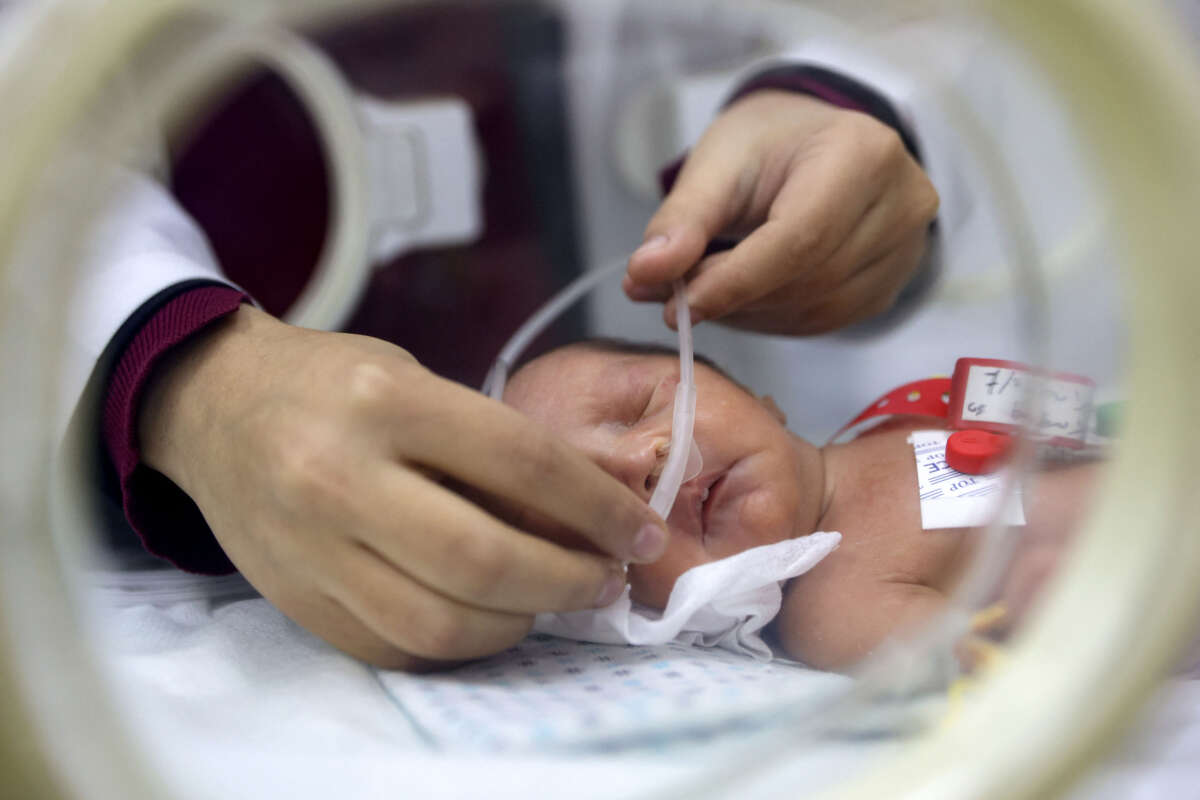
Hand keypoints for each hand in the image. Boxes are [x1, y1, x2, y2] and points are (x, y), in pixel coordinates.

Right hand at [139, 306, 667, 669]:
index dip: (599, 506)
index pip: (522, 462)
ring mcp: (312, 547)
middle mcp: (342, 478)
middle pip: (486, 561)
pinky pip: (396, 648)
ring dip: (521, 622)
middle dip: (570, 580)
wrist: (214, 405)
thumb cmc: (332, 382)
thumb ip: (490, 444)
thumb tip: (587, 511)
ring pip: (442, 622)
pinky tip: (489, 619)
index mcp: (388, 402)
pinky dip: (460, 644)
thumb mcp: (415, 380)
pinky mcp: (296, 599)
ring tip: (552, 599)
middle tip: (607, 578)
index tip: (641, 531)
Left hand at [624, 90, 938, 334]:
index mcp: (862, 153)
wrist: (811, 145)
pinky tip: (745, 298)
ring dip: (750, 313)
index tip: (677, 304)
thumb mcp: (715, 165)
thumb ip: (681, 221)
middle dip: (734, 296)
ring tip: (708, 288)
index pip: (799, 239)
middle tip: (677, 294)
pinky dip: (775, 319)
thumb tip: (644, 276)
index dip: (734, 281)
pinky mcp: (892, 283)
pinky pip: (828, 321)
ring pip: (818, 309)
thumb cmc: (764, 146)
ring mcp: (907, 247)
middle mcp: (902, 201)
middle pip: (808, 278)